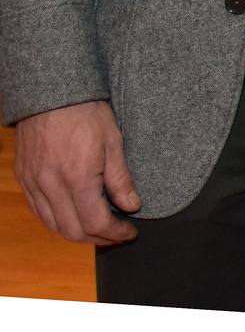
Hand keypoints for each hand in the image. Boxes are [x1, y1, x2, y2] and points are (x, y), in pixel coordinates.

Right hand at [15, 100, 140, 245]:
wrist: (50, 93)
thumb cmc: (86, 113)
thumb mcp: (113, 142)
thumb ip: (120, 179)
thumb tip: (132, 206)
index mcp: (77, 178)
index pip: (95, 222)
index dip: (115, 233)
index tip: (130, 232)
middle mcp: (50, 186)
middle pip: (72, 231)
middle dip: (98, 238)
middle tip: (117, 235)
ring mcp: (33, 184)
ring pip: (52, 225)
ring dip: (76, 233)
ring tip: (98, 230)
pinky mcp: (24, 178)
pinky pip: (38, 211)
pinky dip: (57, 221)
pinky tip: (73, 216)